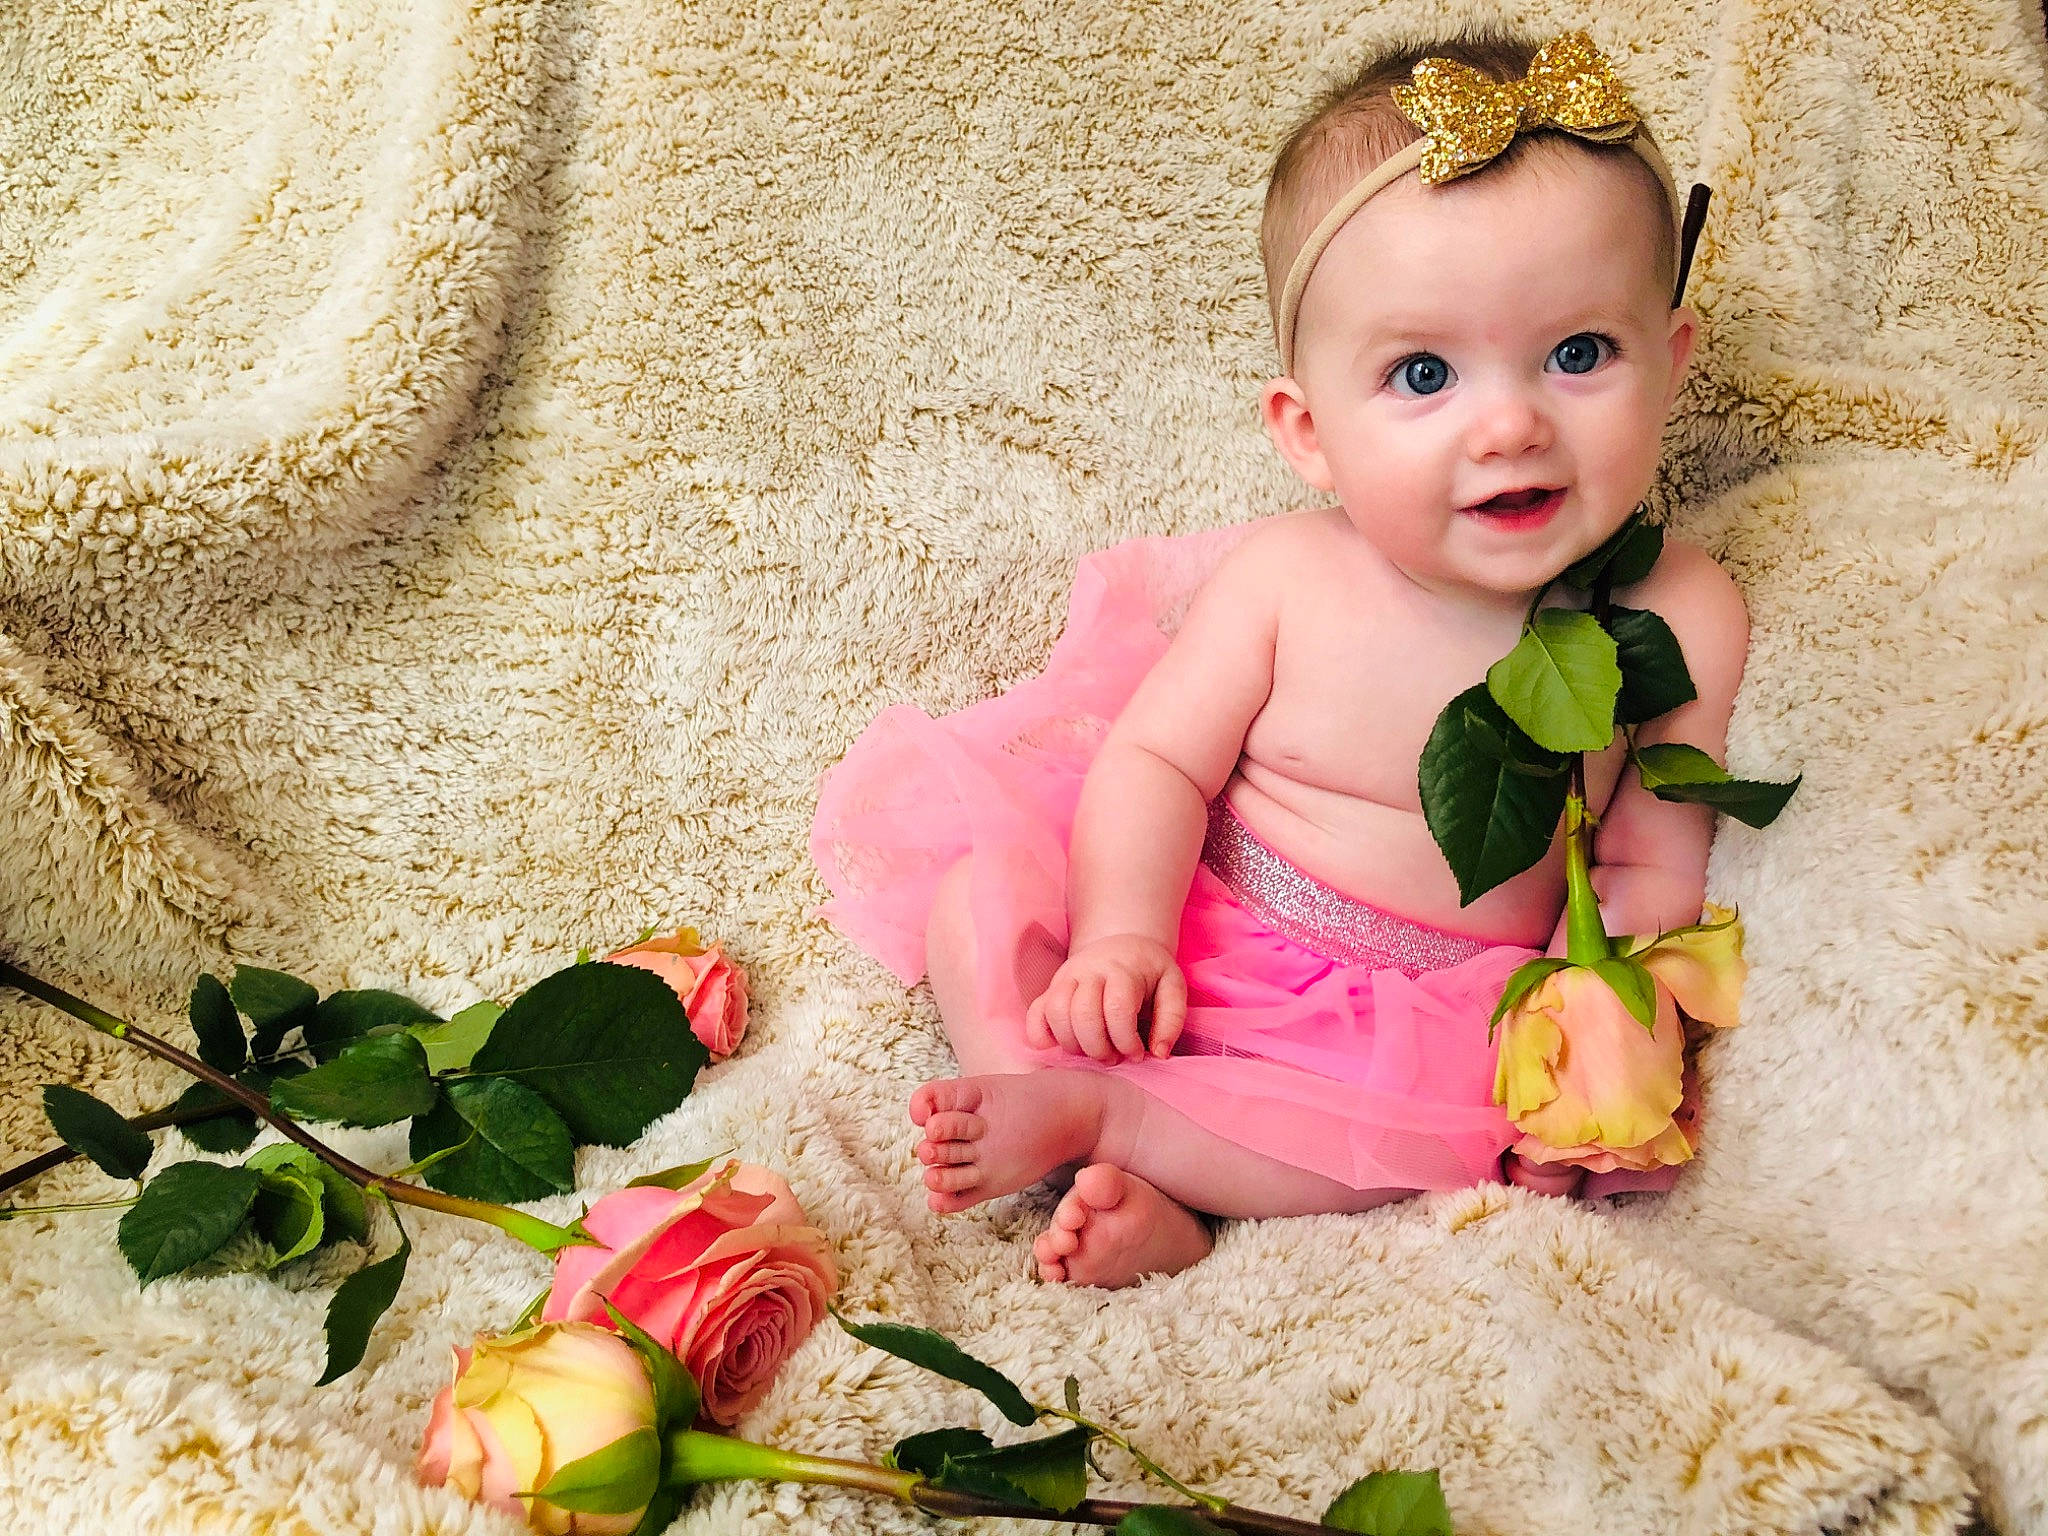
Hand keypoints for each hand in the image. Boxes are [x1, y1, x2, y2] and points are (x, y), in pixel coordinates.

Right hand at [1025, 934, 1187, 1062]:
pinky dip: (1039, 1035)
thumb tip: (1158, 1053)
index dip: (1126, 1041)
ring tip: (1092, 1052)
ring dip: (1073, 1044)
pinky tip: (1056, 1046)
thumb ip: (1172, 1019)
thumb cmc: (1149, 971)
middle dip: (1099, 1048)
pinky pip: (1035, 1013)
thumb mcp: (1172, 986)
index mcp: (1122, 969)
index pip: (1117, 1010)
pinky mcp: (1050, 988)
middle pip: (1083, 1014)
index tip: (1136, 1054)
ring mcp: (1065, 978)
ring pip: (1056, 1014)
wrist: (1122, 944)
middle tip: (1114, 1057)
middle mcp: (1088, 970)